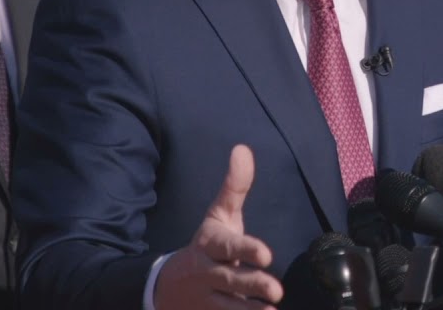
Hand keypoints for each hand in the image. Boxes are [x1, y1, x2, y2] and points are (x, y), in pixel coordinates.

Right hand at [153, 145, 283, 308]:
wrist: (166, 285)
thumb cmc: (207, 244)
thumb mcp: (219, 215)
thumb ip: (234, 187)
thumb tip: (243, 149)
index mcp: (210, 243)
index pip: (228, 246)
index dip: (246, 249)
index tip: (266, 254)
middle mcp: (207, 271)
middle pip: (230, 278)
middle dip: (252, 283)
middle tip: (277, 290)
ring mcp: (205, 298)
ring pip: (228, 306)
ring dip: (250, 309)